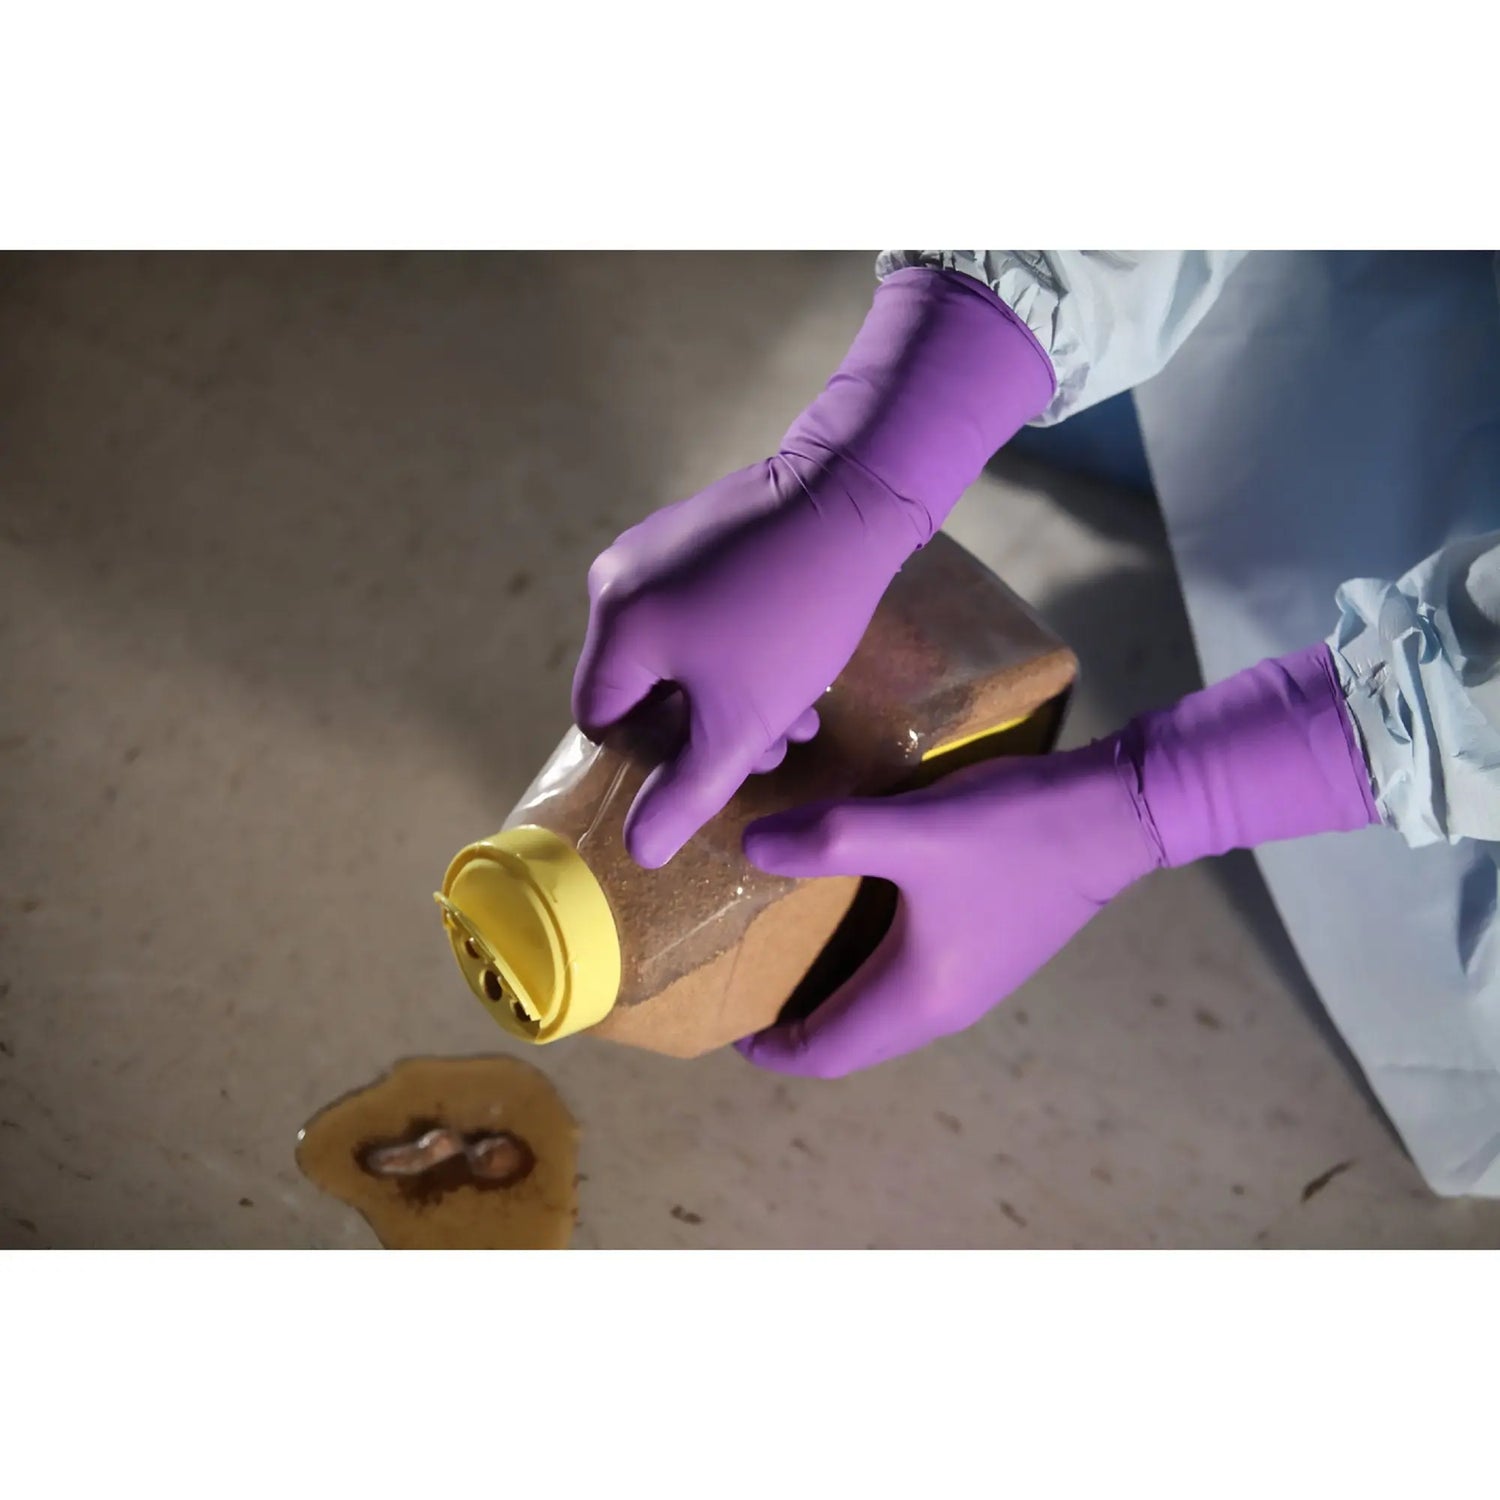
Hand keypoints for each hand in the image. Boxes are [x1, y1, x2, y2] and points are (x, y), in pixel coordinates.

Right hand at [573, 268, 1056, 867]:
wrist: (854, 495)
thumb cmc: (794, 618)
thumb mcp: (743, 722)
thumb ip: (688, 792)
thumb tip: (639, 853)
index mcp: (616, 625)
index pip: (602, 722)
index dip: (655, 757)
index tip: (715, 760)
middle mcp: (616, 579)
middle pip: (641, 687)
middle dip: (706, 727)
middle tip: (773, 744)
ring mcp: (654, 547)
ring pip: (676, 651)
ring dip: (730, 693)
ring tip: (797, 713)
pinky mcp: (694, 529)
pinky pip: (695, 607)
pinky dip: (733, 645)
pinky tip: (793, 660)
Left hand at [737, 646, 1378, 1076]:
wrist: (1116, 813)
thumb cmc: (1012, 833)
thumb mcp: (910, 831)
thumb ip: (825, 840)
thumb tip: (749, 846)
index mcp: (918, 997)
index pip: (825, 1052)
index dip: (770, 1048)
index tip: (724, 1022)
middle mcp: (944, 1008)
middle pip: (850, 1040)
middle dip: (793, 1023)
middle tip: (742, 979)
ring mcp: (973, 982)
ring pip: (879, 1009)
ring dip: (830, 992)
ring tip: (782, 946)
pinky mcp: (988, 950)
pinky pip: (906, 980)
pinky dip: (863, 965)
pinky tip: (846, 910)